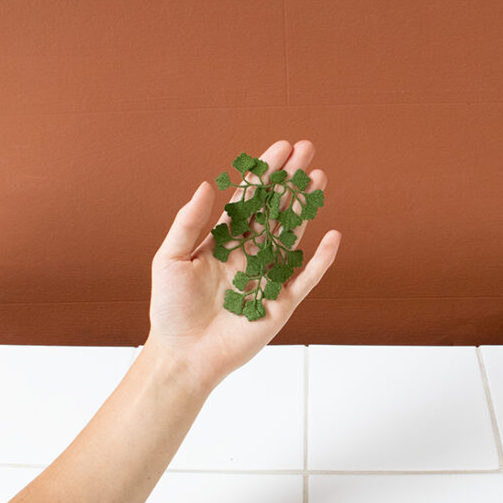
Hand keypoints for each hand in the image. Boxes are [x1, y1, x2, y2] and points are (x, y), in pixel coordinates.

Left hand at [144, 140, 341, 390]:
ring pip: (292, 234)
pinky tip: (331, 237)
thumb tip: (206, 185)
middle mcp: (248, 253)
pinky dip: (320, 260)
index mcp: (224, 241)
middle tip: (307, 149)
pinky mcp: (281, 302)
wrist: (183, 354)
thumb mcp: (170, 258)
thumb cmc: (171, 308)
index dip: (266, 173)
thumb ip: (188, 222)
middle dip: (290, 180)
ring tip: (319, 177)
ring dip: (306, 207)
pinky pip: (306, 278)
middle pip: (275, 209)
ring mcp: (267, 276)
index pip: (249, 199)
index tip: (281, 148)